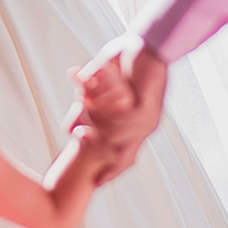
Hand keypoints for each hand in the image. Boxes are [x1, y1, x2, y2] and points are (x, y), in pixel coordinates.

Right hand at [69, 35, 166, 185]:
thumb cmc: (130, 59)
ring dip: (95, 118)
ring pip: (113, 135)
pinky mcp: (146, 109)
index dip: (110, 173)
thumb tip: (76, 108)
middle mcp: (145, 129)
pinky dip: (103, 108)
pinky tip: (94, 93)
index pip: (124, 159)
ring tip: (85, 98)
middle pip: (119, 156)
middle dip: (94, 149)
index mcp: (138, 127)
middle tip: (78, 136)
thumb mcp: (108, 83)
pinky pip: (119, 119)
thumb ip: (93, 98)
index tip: (94, 184)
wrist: (151, 43)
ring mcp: (148, 121)